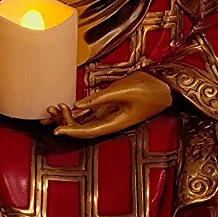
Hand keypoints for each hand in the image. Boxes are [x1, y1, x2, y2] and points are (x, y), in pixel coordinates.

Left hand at [46, 71, 171, 139]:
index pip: (88, 131)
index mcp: (116, 123)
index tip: (56, 130)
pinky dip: (76, 110)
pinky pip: (90, 112)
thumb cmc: (150, 87)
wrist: (166, 84)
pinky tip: (64, 106)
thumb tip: (78, 105)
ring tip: (52, 109)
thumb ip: (100, 98)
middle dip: (65, 122)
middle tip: (51, 112)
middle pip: (83, 128)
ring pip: (84, 121)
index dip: (71, 131)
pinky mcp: (110, 107)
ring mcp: (110, 115)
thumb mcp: (124, 89)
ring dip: (68, 117)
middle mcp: (111, 122)